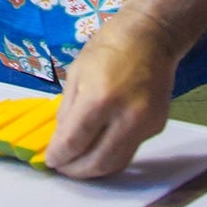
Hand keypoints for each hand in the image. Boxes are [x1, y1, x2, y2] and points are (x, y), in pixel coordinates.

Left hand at [45, 8, 174, 178]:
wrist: (151, 35)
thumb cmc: (108, 46)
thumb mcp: (76, 73)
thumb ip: (68, 110)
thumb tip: (62, 139)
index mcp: (99, 98)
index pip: (75, 141)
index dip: (59, 155)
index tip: (50, 160)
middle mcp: (125, 116)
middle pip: (98, 161)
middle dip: (76, 171)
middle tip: (63, 169)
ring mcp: (145, 124)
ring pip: (118, 163)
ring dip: (95, 171)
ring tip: (78, 167)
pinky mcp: (156, 126)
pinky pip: (130, 149)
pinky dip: (112, 155)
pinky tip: (99, 150)